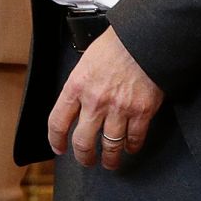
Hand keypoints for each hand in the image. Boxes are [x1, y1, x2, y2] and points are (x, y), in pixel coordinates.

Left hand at [46, 26, 164, 170]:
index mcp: (76, 86)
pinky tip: (130, 148)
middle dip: (83, 156)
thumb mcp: (86, 61)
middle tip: (86, 160)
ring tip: (110, 162)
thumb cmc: (116, 44)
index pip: (58, 122)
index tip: (58, 147)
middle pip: (82, 142)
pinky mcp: (141, 112)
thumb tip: (77, 106)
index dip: (55, 140)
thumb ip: (80, 85)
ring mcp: (119, 109)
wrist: (144, 38)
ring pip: (110, 147)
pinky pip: (134, 139)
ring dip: (109, 159)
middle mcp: (95, 101)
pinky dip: (132, 147)